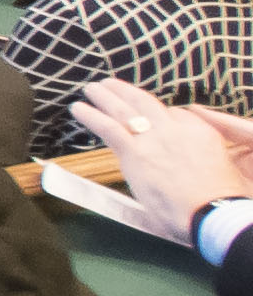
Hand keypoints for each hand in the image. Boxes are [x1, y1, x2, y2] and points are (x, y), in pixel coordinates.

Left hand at [79, 84, 252, 227]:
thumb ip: (195, 161)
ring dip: (105, 96)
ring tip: (91, 89)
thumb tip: (180, 172)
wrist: (212, 211)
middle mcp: (176, 130)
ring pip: (124, 109)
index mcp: (200, 133)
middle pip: (146, 103)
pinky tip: (78, 109)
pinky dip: (90, 116)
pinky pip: (107, 127)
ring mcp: (154, 138)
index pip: (176, 114)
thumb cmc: (215, 203)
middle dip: (126, 92)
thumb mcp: (217, 171)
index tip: (147, 115)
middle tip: (111, 85)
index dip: (160, 114)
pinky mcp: (135, 152)